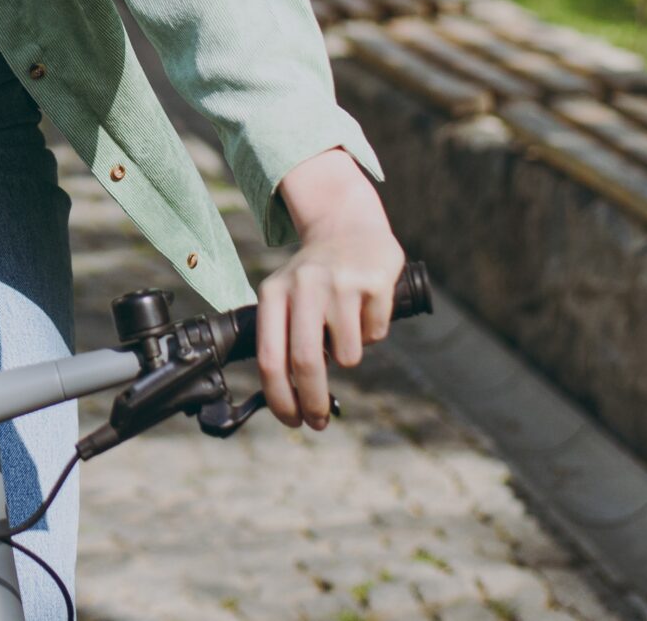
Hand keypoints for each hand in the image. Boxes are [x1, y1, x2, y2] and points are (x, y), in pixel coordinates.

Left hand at [255, 147, 405, 430]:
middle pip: (307, 363)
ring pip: (348, 355)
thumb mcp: (286, 296)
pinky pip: (376, 334)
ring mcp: (340, 284)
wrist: (348, 224)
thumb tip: (289, 398)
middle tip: (319, 421)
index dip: (280, 398)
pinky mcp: (374, 282)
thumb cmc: (314, 276)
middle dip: (313, 401)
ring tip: (346, 325)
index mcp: (273, 293)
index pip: (270, 358)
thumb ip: (283, 338)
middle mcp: (303, 286)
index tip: (292, 421)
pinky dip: (372, 332)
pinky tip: (366, 306)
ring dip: (349, 354)